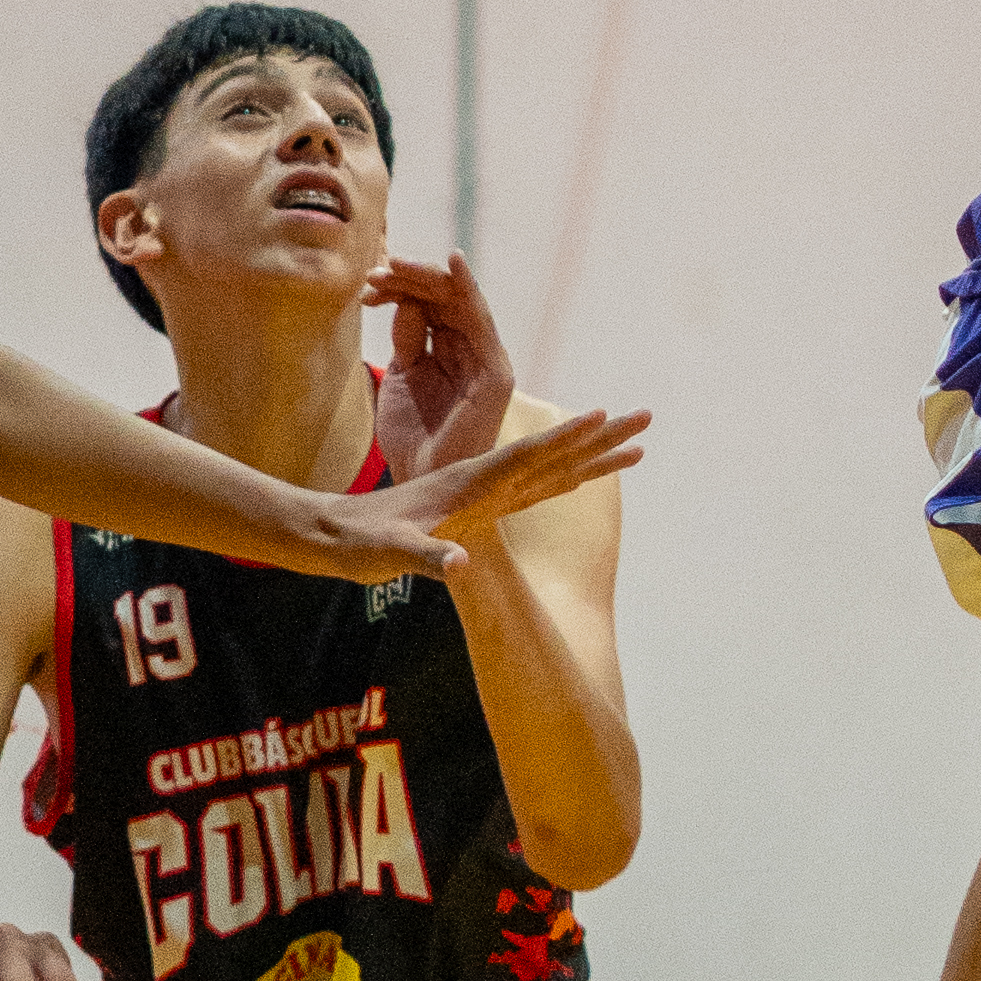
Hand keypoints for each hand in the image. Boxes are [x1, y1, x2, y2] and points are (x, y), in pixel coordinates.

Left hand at [323, 402, 647, 579]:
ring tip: (634, 444)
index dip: (565, 439)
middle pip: (553, 451)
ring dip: (592, 453)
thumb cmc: (360, 543)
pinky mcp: (477, 503)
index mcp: (469, 483)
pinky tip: (579, 474)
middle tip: (647, 416)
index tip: (604, 416)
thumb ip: (426, 557)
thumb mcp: (390, 553)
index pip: (526, 456)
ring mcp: (483, 490)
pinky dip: (562, 476)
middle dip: (602, 437)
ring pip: (550, 466)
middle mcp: (482, 478)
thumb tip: (461, 565)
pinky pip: (532, 486)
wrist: (332, 532)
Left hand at [371, 249, 518, 490]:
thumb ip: (407, 339)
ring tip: (394, 266)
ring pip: (461, 300)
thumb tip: (403, 300)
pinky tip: (453, 263)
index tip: (367, 286)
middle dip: (411, 278)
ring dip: (427, 277)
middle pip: (447, 296)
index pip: (431, 304)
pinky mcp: (495, 373)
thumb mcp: (401, 377)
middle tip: (377, 271)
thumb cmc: (412, 437)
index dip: (401, 288)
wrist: (420, 484)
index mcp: (450, 352)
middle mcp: (472, 351)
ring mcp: (487, 360)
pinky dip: (470, 288)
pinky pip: (482, 321)